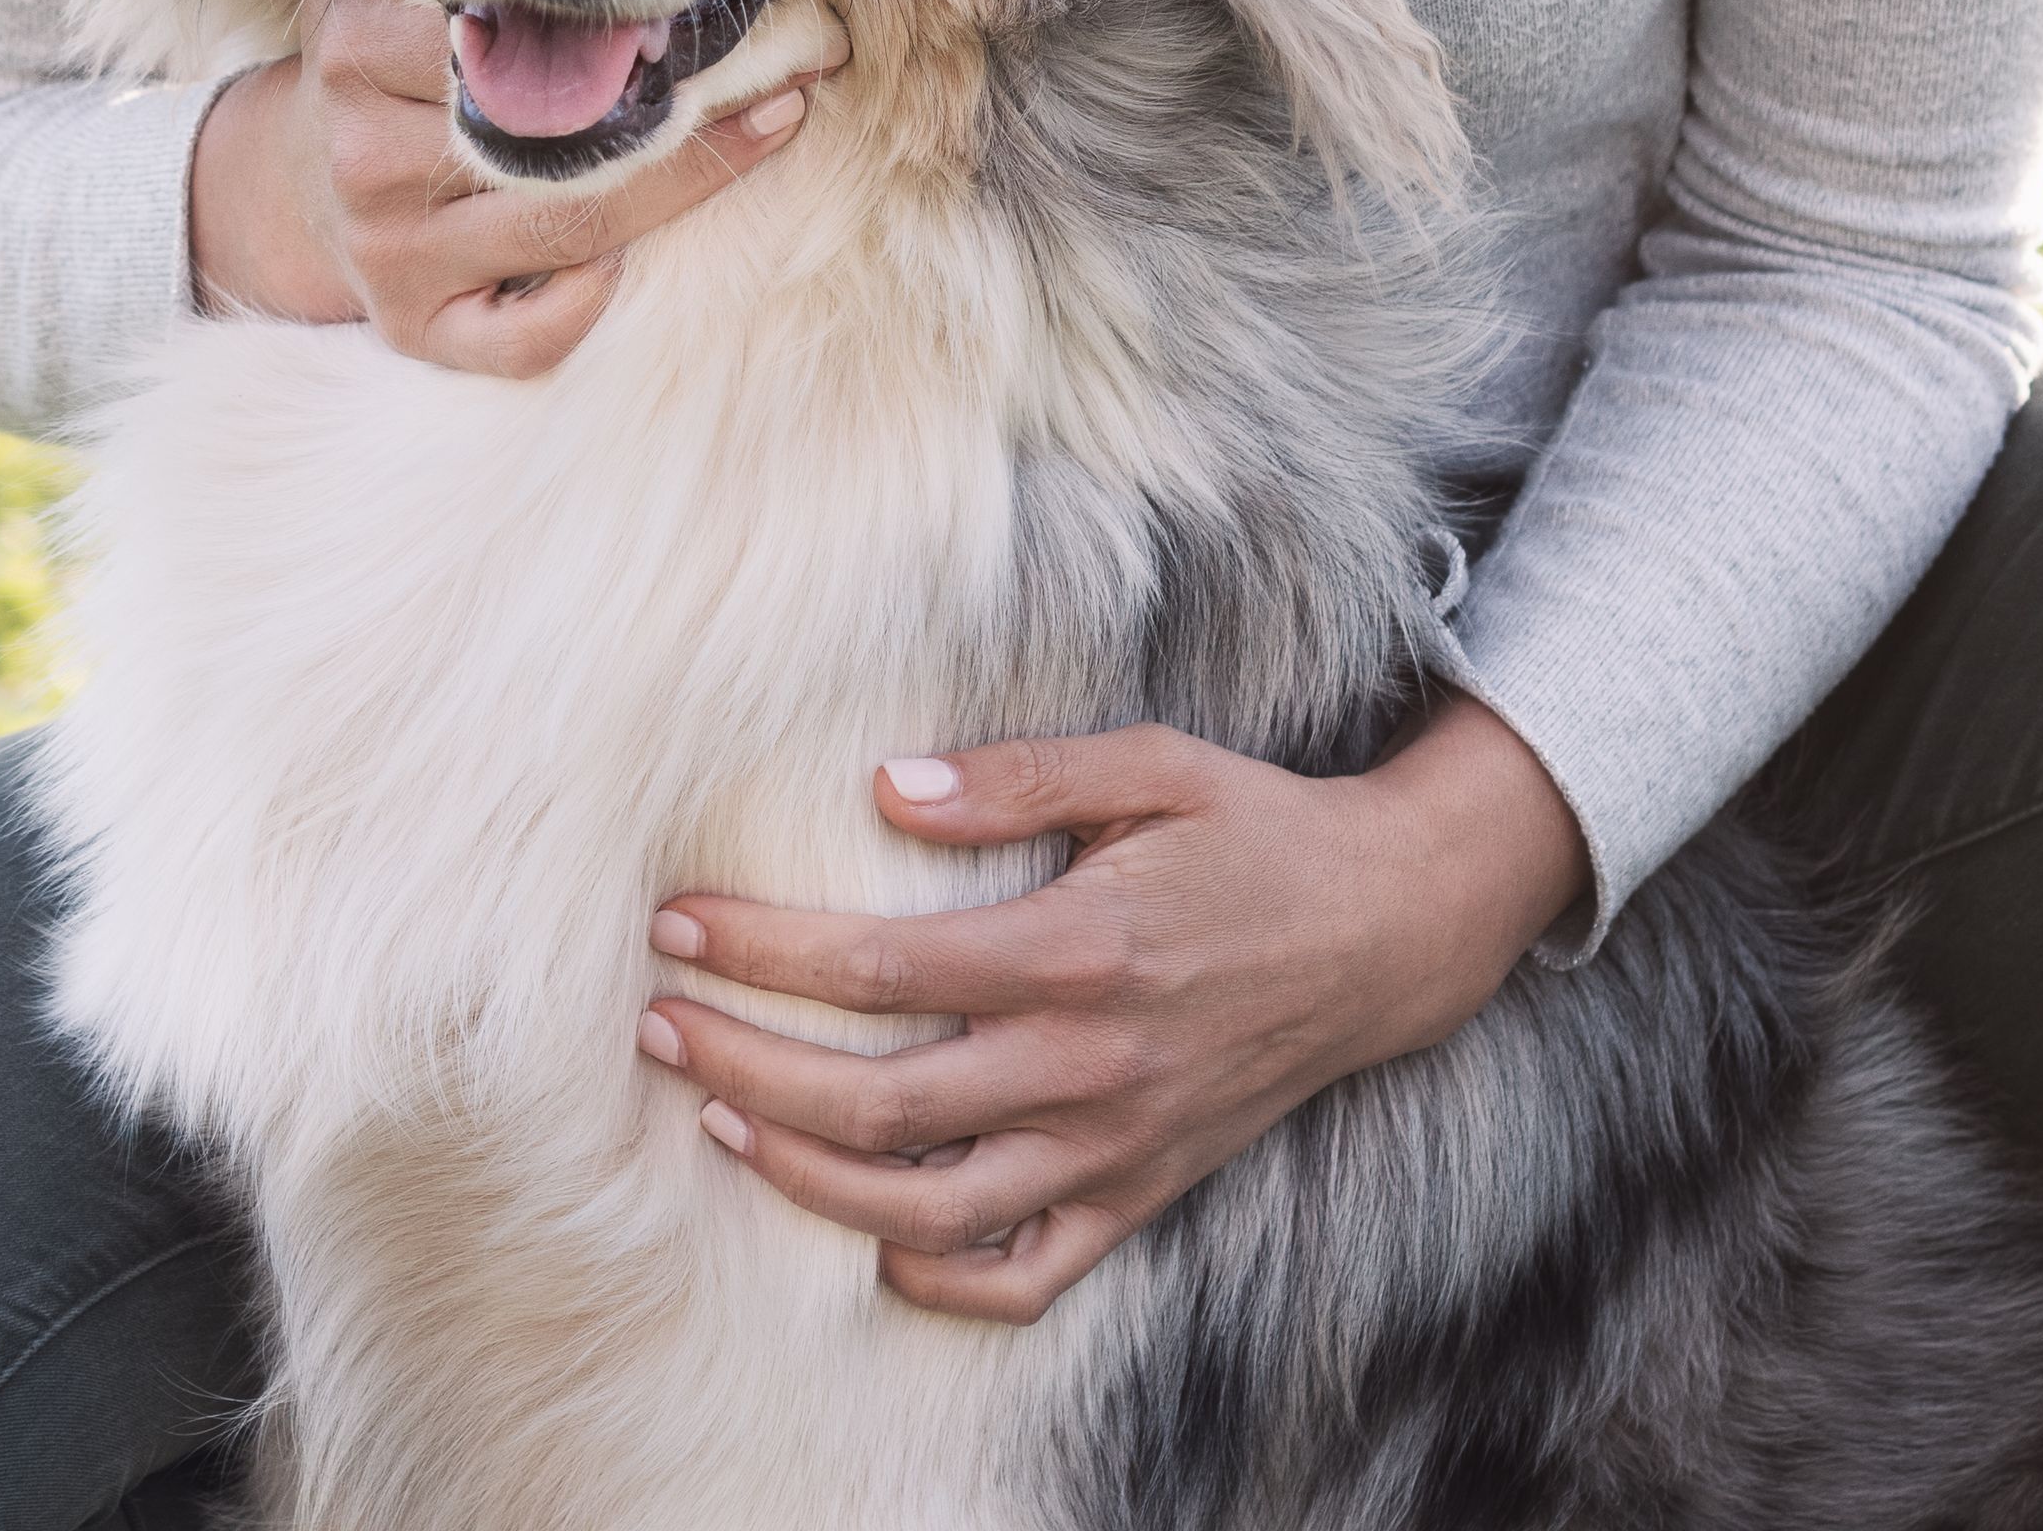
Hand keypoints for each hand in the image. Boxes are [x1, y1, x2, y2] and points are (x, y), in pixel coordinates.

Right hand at [185, 0, 826, 376]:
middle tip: (803, 58)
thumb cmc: (389, 62)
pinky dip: (584, 305)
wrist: (287, 181)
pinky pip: (524, 337)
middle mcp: (364, 148)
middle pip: (556, 134)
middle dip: (688, 99)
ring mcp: (386, 247)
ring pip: (564, 230)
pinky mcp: (407, 327)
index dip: (628, 12)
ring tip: (775, 122)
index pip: (514, 28)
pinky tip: (631, 263)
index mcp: (355, 41)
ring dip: (684, 183)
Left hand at [632, 695, 1589, 1320]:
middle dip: (746, 1067)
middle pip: (880, 1104)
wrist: (1388, 931)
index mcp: (1080, 952)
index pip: (882, 969)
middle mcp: (1091, 1066)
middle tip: (654, 1026)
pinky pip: (1030, 1272)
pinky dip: (942, 1277)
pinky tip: (869, 1238)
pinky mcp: (1143, 1191)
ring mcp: (1117, 1145)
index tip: (675, 926)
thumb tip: (880, 787)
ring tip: (718, 1119)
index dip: (764, 953)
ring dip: (809, 1178)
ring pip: (932, 1206)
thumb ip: (1014, 778)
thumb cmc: (1254, 831)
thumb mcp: (1150, 766)